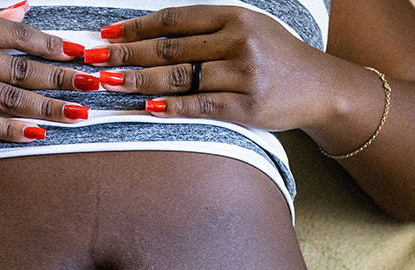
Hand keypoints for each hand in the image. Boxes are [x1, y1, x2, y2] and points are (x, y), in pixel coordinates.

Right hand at [0, 5, 96, 140]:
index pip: (20, 35)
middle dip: (63, 78)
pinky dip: (13, 131)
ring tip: (77, 114)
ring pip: (11, 98)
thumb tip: (24, 12)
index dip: (53, 45)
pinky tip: (37, 135)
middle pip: (23, 68)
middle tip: (93, 85)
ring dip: (48, 108)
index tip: (79, 54)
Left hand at [90, 5, 352, 131]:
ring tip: (108, 84)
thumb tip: (149, 38)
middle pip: (169, 49)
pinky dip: (170, 107)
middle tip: (93, 61)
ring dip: (138, 82)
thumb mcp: (245, 30)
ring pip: (179, 78)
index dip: (137, 27)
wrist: (320, 86)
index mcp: (234, 16)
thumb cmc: (274, 57)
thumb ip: (205, 31)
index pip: (175, 19)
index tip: (106, 34)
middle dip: (126, 55)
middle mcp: (238, 41)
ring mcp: (243, 74)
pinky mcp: (246, 106)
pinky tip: (145, 107)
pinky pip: (198, 106)